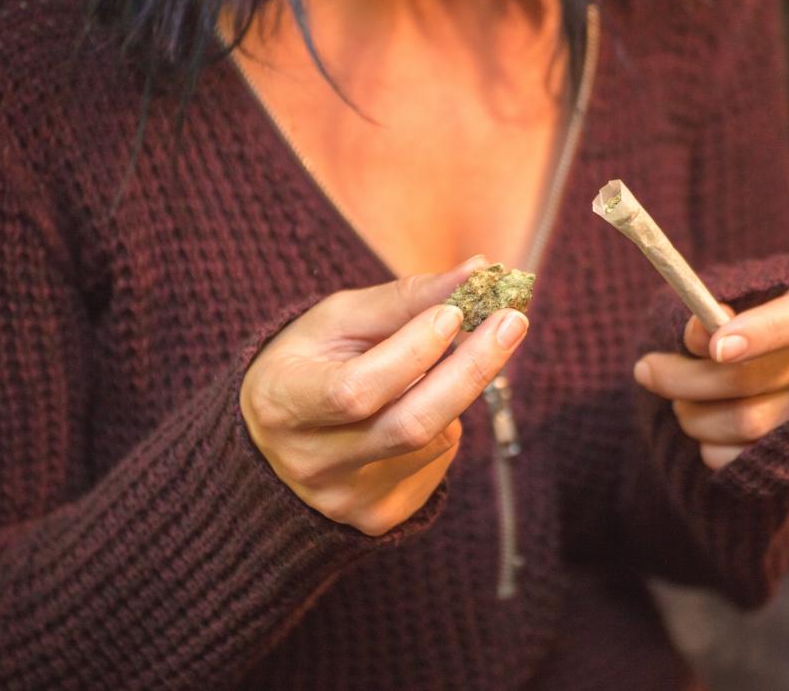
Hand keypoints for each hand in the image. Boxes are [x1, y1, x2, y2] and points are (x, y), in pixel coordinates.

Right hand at [240, 257, 529, 535]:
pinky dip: (445, 423)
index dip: (412, 352)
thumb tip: (479, 271)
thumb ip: (405, 298)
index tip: (455, 312)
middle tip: (512, 322)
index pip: (356, 389)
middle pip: (411, 426)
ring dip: (455, 391)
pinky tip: (419, 406)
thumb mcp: (339, 320)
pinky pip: (439, 463)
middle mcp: (310, 463)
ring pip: (434, 440)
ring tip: (438, 364)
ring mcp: (346, 499)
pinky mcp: (379, 518)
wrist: (275, 441)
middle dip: (471, 369)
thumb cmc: (310, 363)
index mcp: (282, 404)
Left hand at [633, 281, 788, 469]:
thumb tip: (696, 329)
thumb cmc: (732, 326)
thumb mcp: (721, 305)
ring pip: (748, 421)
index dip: (764, 329)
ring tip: (676, 398)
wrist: (755, 373)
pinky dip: (707, 444)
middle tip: (646, 369)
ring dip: (692, 412)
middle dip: (688, 377)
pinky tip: (702, 423)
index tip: (714, 345)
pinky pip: (743, 458)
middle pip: (759, 376)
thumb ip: (710, 311)